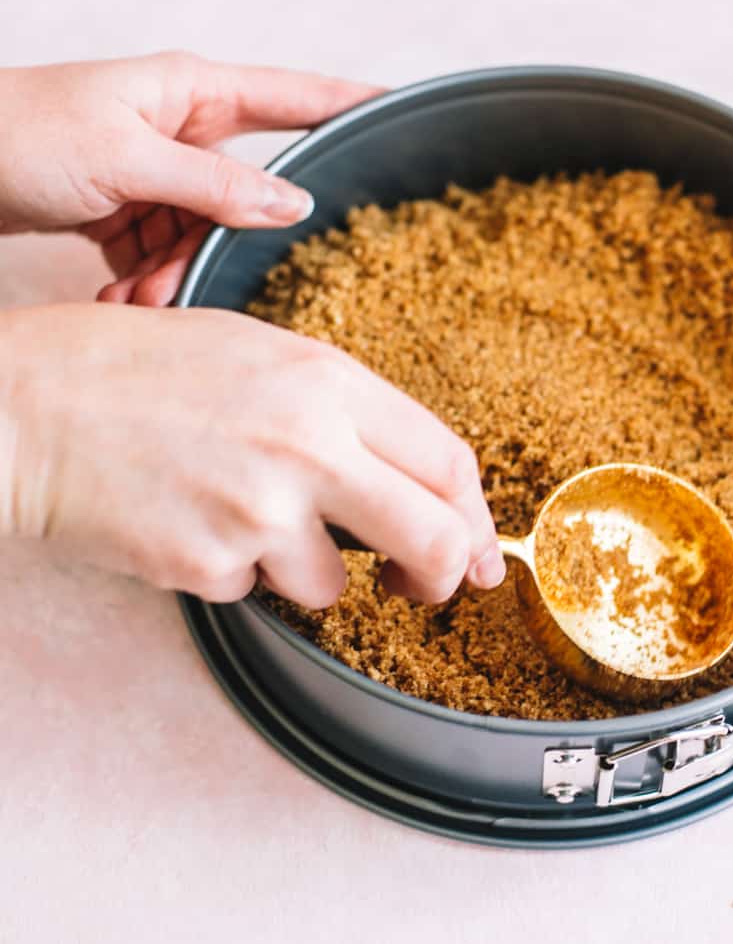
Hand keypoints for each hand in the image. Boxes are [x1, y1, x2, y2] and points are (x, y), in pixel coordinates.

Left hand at [0, 51, 380, 305]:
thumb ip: (213, 186)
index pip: (295, 97)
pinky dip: (143, 278)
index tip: (404, 110)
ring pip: (200, 232)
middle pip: (244, 191)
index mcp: (191, 89)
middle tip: (194, 279)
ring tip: (136, 297)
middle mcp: (179, 125)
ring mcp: (152, 166)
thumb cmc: (18, 132)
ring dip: (172, 272)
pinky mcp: (123, 203)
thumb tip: (294, 204)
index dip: (351, 105)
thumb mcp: (125, 160)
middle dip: (222, 245)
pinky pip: (159, 250)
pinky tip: (117, 297)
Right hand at [0, 304, 505, 606]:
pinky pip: (252, 591)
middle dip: (441, 575)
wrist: (25, 405)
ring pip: (334, 586)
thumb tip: (405, 479)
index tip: (476, 547)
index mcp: (325, 382)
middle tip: (420, 584)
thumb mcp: (253, 352)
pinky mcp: (209, 565)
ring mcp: (258, 511)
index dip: (473, 516)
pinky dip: (232, 571)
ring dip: (303, 571)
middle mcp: (308, 446)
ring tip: (236, 512)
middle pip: (433, 538)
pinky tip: (186, 518)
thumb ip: (339, 410)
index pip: (446, 460)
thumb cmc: (130, 367)